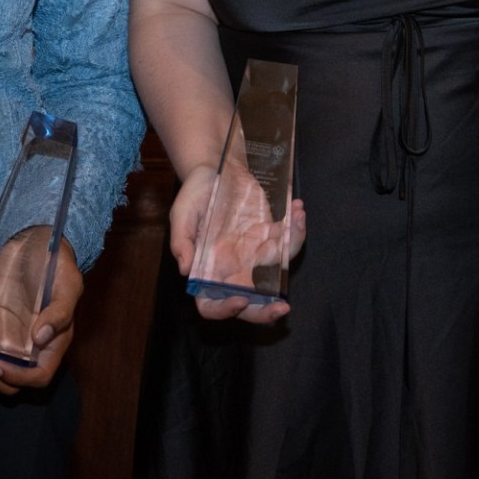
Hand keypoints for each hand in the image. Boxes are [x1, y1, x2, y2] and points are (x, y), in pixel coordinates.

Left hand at [0, 236, 81, 396]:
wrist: (41, 244)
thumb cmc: (61, 266)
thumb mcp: (68, 285)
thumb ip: (58, 313)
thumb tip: (40, 337)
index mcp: (52, 343)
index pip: (37, 375)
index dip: (16, 376)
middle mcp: (27, 346)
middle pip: (3, 371)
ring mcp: (6, 335)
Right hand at [169, 163, 305, 325]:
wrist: (216, 168)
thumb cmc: (195, 193)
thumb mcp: (181, 213)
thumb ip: (181, 242)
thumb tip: (185, 270)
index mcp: (206, 269)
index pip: (211, 303)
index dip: (225, 309)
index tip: (241, 299)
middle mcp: (232, 268)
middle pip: (250, 301)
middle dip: (267, 310)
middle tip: (282, 308)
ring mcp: (253, 253)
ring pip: (277, 269)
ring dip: (292, 247)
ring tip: (297, 218)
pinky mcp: (269, 235)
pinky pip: (287, 241)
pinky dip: (297, 228)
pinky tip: (297, 209)